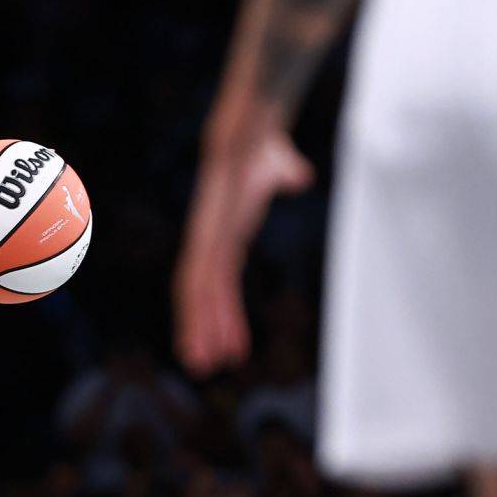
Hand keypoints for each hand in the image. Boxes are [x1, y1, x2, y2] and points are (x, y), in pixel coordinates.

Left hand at [174, 109, 311, 375]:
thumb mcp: (279, 166)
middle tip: (201, 366)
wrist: (250, 130)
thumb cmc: (264, 145)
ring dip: (200, 330)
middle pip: (200, 295)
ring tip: (202, 363)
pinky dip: (206, 310)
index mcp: (224, 236)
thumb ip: (286, 174)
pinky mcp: (211, 238)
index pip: (216, 282)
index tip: (227, 341)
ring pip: (198, 295)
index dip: (219, 311)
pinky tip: (212, 334)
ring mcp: (208, 241)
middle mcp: (211, 243)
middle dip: (200, 330)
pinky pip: (205, 280)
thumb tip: (298, 175)